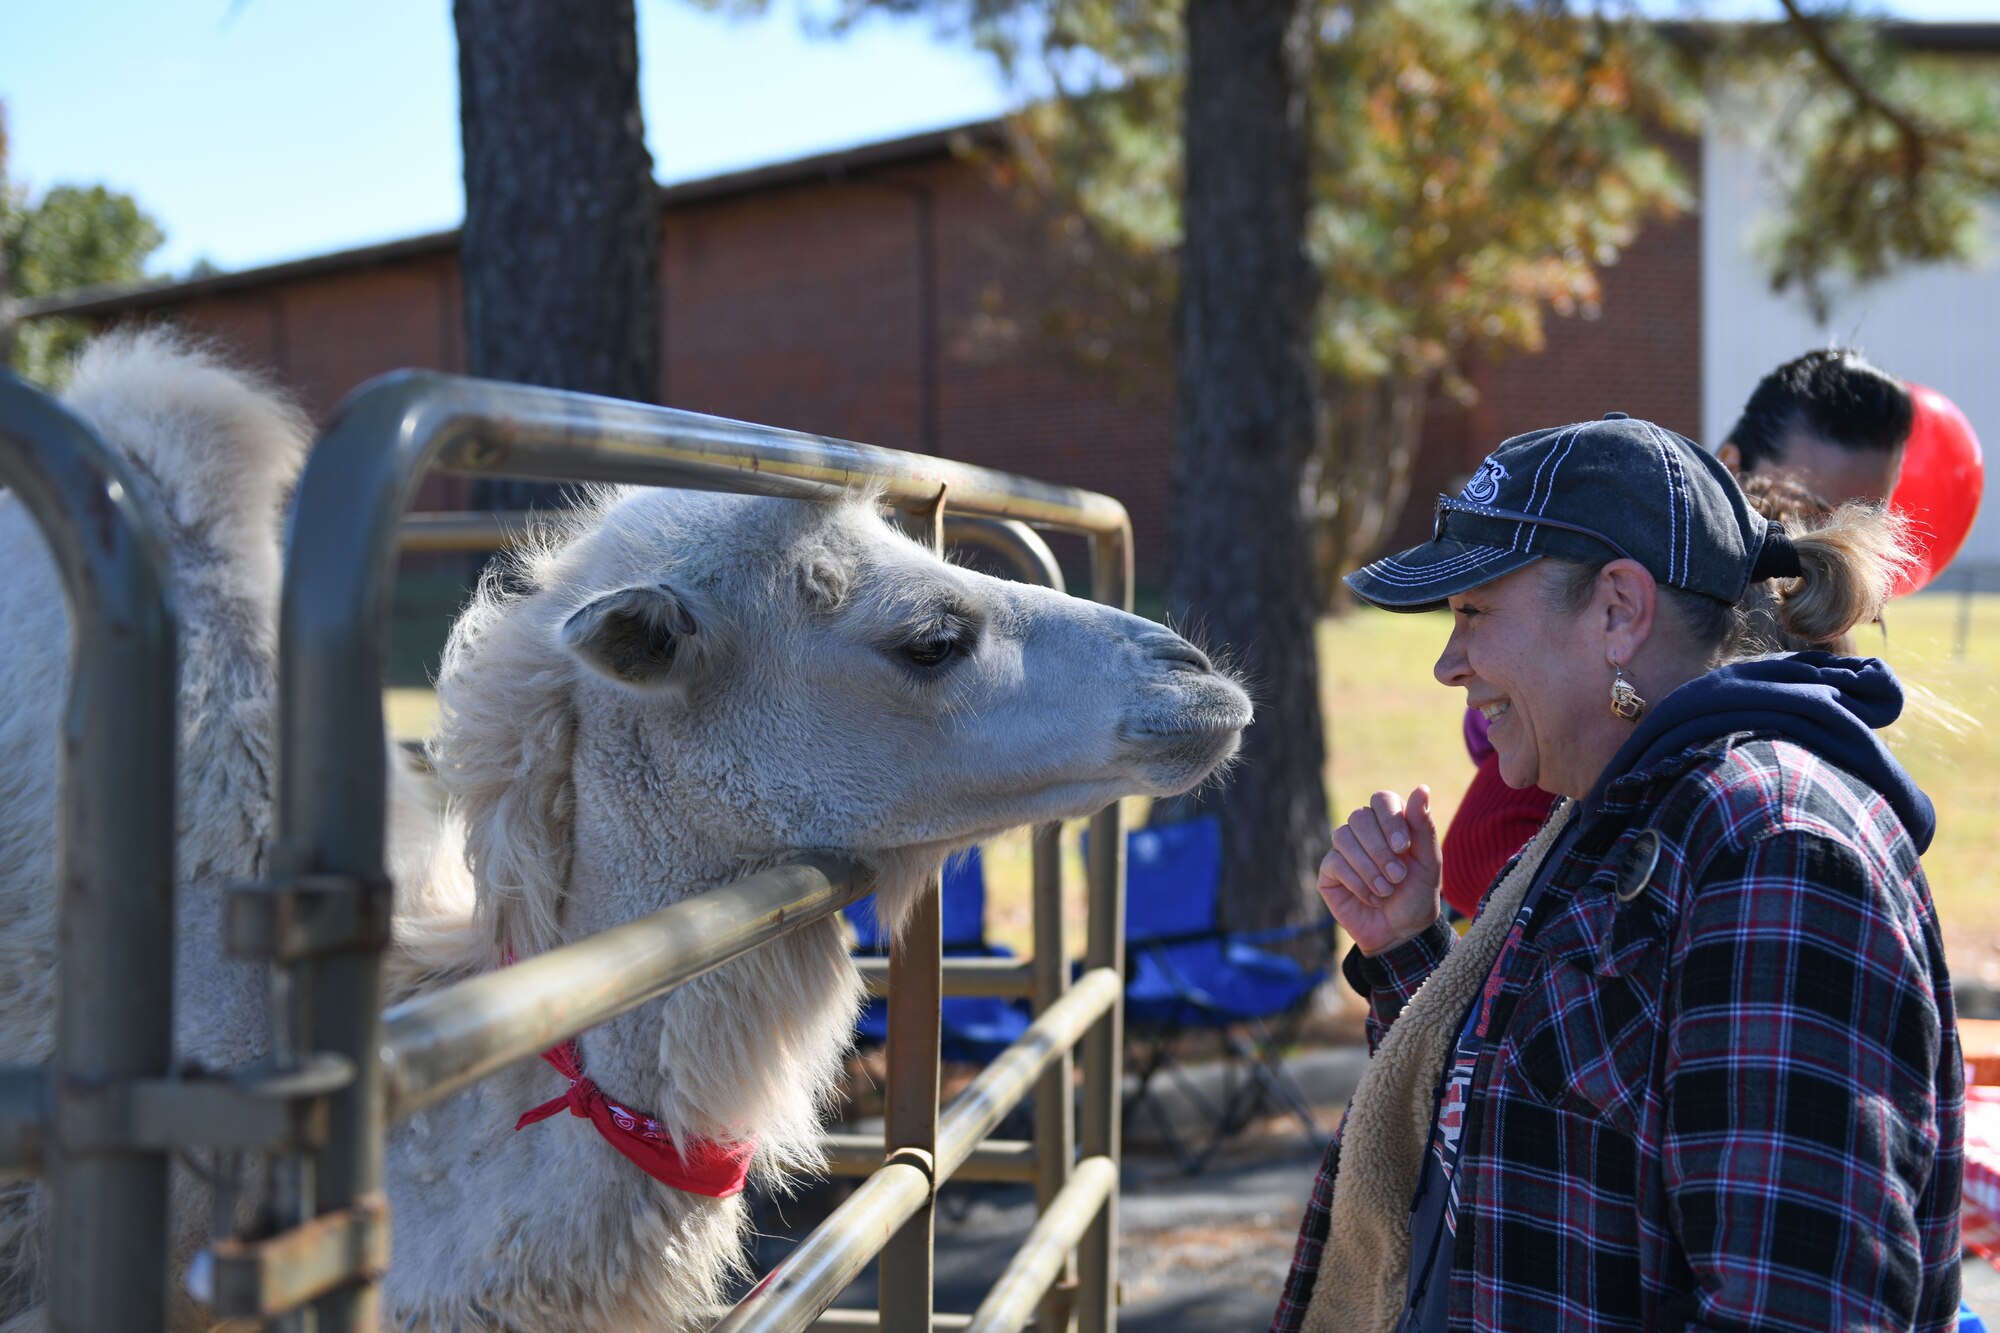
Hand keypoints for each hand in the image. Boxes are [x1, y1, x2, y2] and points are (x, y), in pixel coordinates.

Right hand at [1318, 786, 1441, 955]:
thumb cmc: (1417, 895)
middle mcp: (1364, 831)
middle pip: (1359, 817)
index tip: (1404, 847)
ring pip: (1343, 837)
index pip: (1381, 800)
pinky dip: (1358, 882)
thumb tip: (1421, 788)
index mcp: (1389, 822)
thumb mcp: (1429, 863)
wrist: (1402, 932)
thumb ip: (1424, 827)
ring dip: (1369, 867)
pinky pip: (1335, 863)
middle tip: (1398, 876)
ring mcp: (1343, 850)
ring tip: (1386, 889)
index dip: (1390, 819)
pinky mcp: (1329, 872)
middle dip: (1380, 849)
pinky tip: (1372, 897)